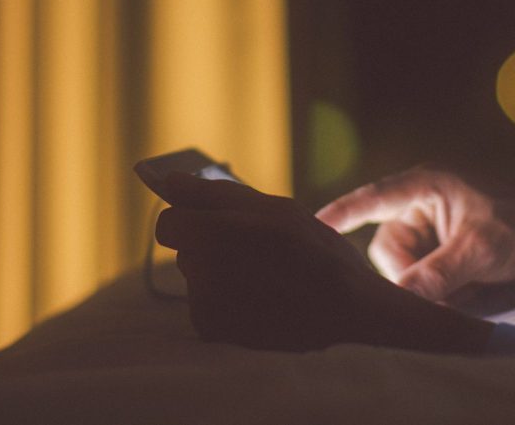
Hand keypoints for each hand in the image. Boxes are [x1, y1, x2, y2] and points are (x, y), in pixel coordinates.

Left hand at [155, 174, 490, 353]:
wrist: (347, 312)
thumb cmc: (314, 252)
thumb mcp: (275, 209)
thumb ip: (215, 193)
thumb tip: (170, 181)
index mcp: (214, 234)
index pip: (167, 222)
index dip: (190, 217)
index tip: (211, 219)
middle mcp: (202, 274)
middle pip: (184, 249)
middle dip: (210, 244)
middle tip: (254, 249)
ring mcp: (206, 307)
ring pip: (197, 277)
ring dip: (220, 271)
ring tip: (265, 275)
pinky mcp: (213, 333)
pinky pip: (207, 304)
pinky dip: (227, 299)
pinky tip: (260, 298)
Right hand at [316, 166, 514, 309]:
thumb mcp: (480, 248)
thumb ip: (436, 273)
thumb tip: (402, 298)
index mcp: (427, 185)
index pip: (373, 198)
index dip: (341, 213)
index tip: (312, 225)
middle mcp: (423, 208)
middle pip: (385, 250)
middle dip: (407, 273)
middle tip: (445, 286)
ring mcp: (433, 235)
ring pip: (402, 272)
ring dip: (425, 287)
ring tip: (464, 289)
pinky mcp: (444, 260)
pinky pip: (420, 283)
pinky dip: (435, 294)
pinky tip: (463, 294)